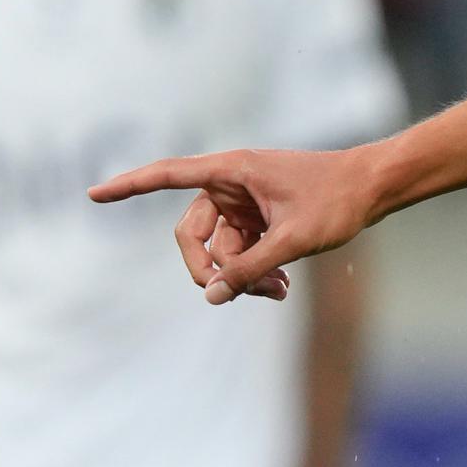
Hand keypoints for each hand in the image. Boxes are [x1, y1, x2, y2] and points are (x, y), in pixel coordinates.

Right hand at [91, 145, 379, 304]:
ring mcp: (242, 204)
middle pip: (192, 235)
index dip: (129, 186)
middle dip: (209, 269)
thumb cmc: (337, 200)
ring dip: (241, 278)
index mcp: (231, 171)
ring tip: (278, 293)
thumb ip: (251, 269)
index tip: (93, 196)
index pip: (167, 176)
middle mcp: (230, 184)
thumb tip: (213, 296)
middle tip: (229, 295)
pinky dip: (255, 273)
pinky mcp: (257, 220)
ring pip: (219, 252)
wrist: (374, 188)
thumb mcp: (294, 239)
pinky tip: (281, 289)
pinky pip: (239, 253)